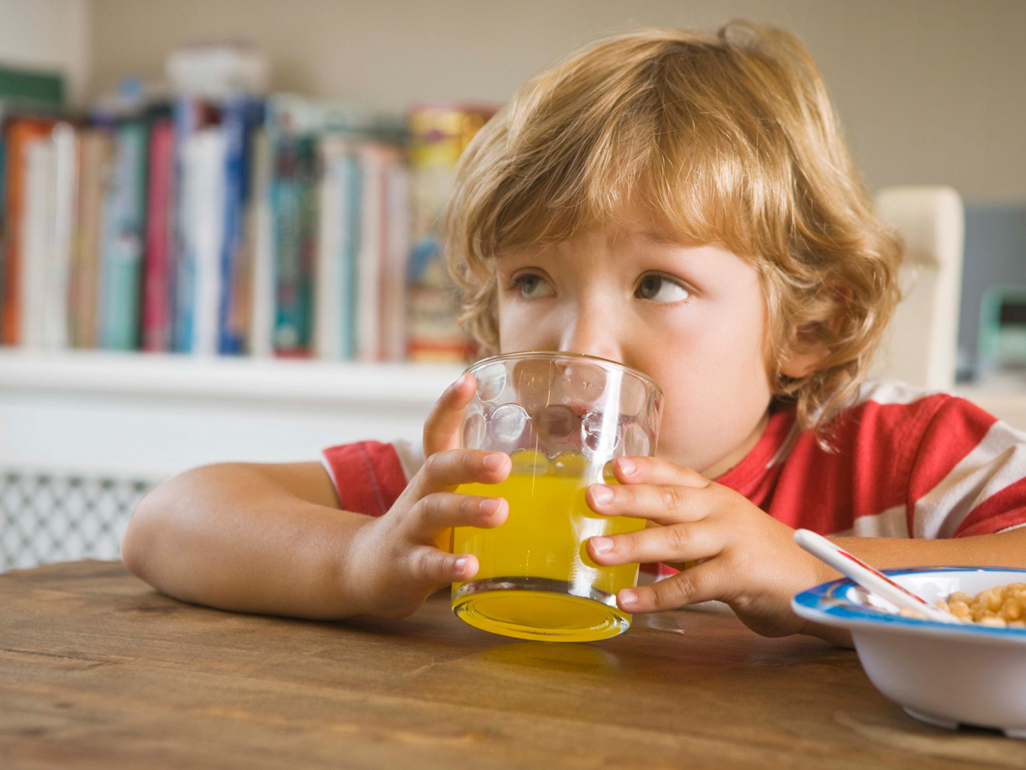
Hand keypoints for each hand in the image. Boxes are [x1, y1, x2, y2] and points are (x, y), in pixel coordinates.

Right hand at [345, 374, 510, 618]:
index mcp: (436, 475)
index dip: (449, 405)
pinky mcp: (406, 567)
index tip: (468, 380)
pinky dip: (449, 565)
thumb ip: (486, 477)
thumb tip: (552, 457)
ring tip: (499, 511)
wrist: (368, 569)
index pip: (437, 431)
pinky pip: (426, 564)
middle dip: (469, 462)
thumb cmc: (428, 527)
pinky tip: (471, 566)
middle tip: (504, 464)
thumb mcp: (450, 495)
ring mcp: (409, 530)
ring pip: (433, 512)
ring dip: (466, 509)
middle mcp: (420, 495)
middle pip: (438, 467)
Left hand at [584, 456, 830, 636]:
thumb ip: (678, 525)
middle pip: (669, 501)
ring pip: (675, 541)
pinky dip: (655, 595)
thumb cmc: (756, 555)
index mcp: (715, 496)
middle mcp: (722, 511)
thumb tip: (626, 524)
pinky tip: (627, 601)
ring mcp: (732, 541)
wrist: (815, 581)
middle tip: (591, 498)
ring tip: (595, 551)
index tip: (612, 465)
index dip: (645, 468)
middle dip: (628, 499)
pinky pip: (690, 586)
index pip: (676, 475)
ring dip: (632, 546)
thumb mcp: (718, 529)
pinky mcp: (739, 576)